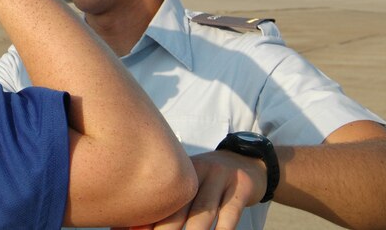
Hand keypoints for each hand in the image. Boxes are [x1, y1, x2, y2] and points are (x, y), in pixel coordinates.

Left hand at [132, 150, 265, 229]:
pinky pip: (230, 212)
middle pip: (179, 205)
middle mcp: (197, 172)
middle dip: (166, 229)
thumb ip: (172, 204)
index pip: (162, 198)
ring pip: (204, 211)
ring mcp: (220, 178)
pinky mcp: (240, 187)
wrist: (247, 163)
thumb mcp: (192, 185)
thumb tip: (137, 227)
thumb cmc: (211, 183)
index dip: (149, 219)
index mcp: (180, 172)